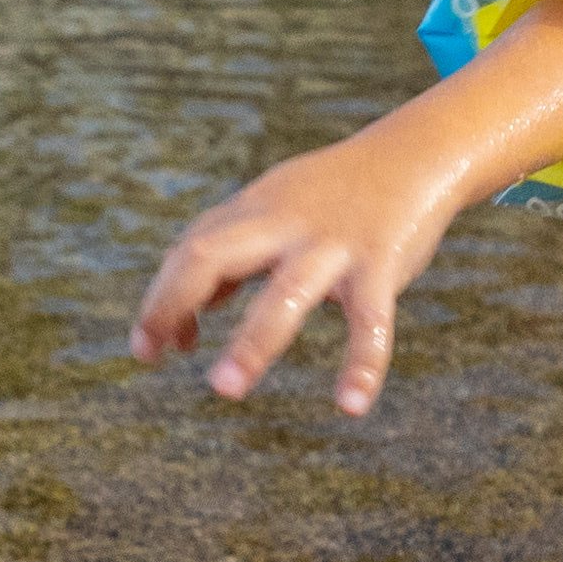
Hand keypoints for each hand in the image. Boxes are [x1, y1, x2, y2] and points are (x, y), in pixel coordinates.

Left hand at [135, 135, 462, 414]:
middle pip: (211, 254)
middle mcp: (283, 225)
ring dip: (250, 342)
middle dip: (171, 302)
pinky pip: (371, 321)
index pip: (189, 250)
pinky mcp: (381, 264)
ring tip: (224, 390)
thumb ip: (230, 253)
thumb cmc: (334, 193)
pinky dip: (363, 364)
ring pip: (285, 293)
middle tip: (148, 357)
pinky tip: (350, 406)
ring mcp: (332, 244)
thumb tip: (191, 314)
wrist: (414, 155)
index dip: (161, 298)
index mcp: (254, 212)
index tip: (150, 346)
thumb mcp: (273, 211)